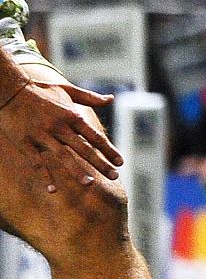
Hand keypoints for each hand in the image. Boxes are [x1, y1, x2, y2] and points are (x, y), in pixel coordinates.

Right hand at [0, 80, 123, 189]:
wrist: (9, 88)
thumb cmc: (40, 90)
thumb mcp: (68, 90)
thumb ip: (90, 97)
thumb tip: (111, 98)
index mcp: (71, 116)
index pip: (95, 136)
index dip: (108, 150)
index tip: (120, 162)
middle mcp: (59, 126)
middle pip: (83, 148)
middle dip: (100, 163)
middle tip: (114, 176)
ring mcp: (41, 135)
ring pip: (62, 156)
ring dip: (76, 170)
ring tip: (90, 184)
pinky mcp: (24, 141)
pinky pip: (36, 161)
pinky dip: (44, 175)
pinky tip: (52, 189)